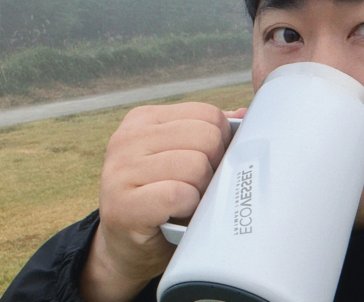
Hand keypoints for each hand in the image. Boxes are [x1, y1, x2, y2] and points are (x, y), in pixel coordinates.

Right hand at [79, 102, 244, 301]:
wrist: (127, 249)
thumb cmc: (165, 200)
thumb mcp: (185, 157)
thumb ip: (211, 134)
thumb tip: (244, 113)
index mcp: (144, 119)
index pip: (208, 114)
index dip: (222, 143)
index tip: (210, 164)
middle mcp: (127, 138)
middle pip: (207, 137)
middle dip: (214, 167)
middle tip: (199, 188)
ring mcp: (119, 170)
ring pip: (196, 165)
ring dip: (201, 191)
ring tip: (187, 202)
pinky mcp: (121, 205)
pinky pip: (177, 195)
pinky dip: (188, 208)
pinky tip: (177, 215)